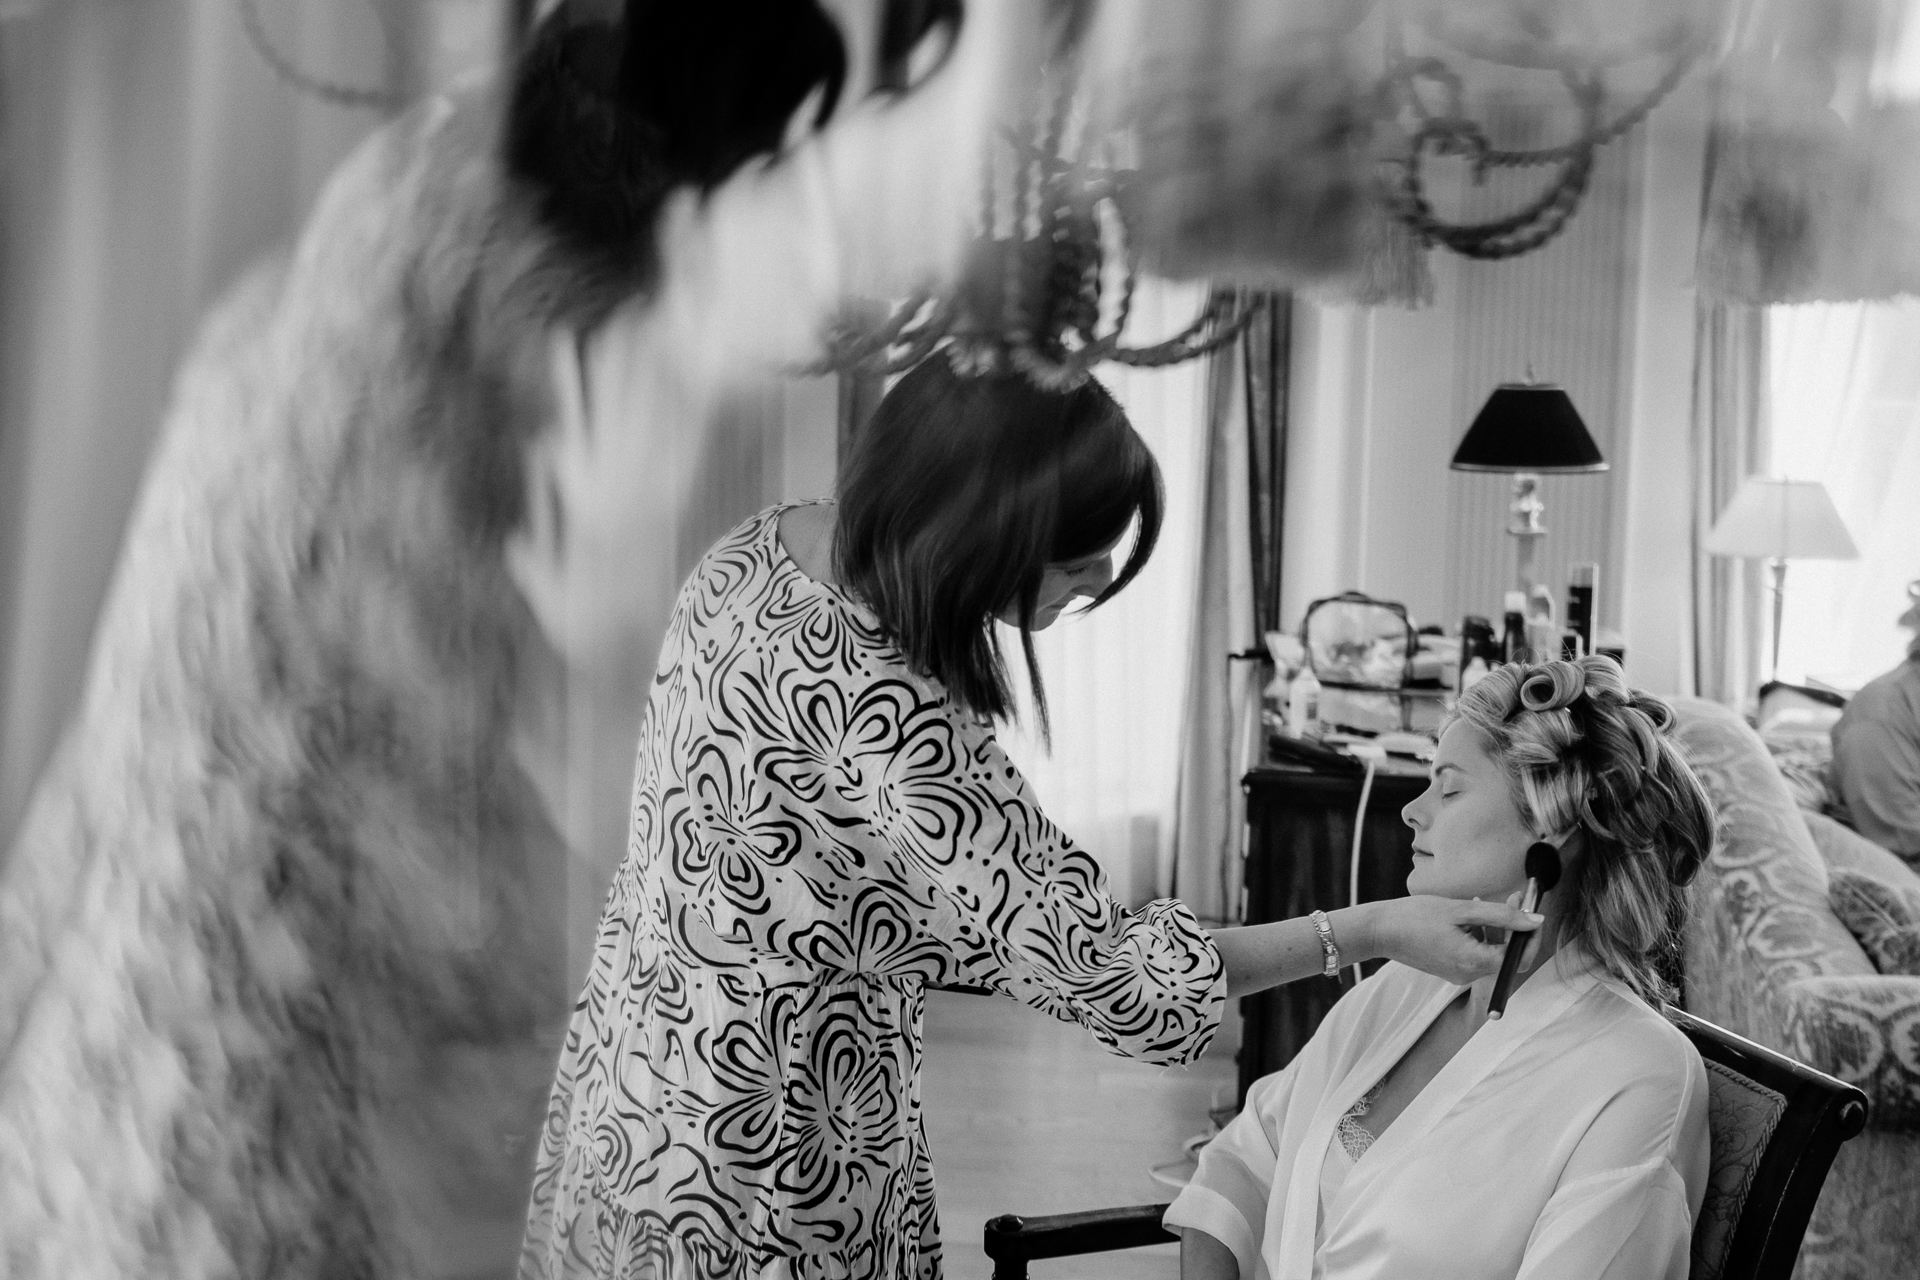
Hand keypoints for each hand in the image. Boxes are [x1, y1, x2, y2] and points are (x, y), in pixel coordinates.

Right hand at [1363, 895, 1542, 985]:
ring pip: (1492, 954)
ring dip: (1496, 929)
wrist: (1379, 931)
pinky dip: (1479, 936)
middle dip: (1514, 928)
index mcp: (1473, 961)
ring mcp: (1459, 974)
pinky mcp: (1450, 969)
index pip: (1520, 957)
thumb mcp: (1461, 909)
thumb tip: (1536, 921)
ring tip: (1483, 902)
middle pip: (1507, 956)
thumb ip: (1502, 915)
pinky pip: (1475, 954)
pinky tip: (1467, 916)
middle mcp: (1469, 974)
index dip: (1532, 936)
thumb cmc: (1415, 916)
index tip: (1532, 911)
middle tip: (1514, 898)